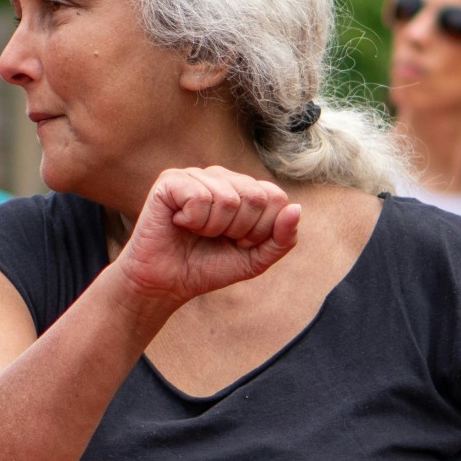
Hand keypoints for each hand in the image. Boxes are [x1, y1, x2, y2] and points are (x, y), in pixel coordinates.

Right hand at [115, 166, 300, 308]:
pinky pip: (199, 196)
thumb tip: (296, 209)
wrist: (164, 284)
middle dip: (238, 231)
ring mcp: (196, 175)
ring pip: (228, 199)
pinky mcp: (171, 180)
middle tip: (215, 239)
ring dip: (213, 229)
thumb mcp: (254, 260)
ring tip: (195, 233)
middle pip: (255, 197)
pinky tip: (179, 223)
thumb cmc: (206, 268)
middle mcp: (221, 177)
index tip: (238, 244)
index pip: (275, 197)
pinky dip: (193, 220)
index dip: (261, 230)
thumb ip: (282, 239)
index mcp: (243, 190)